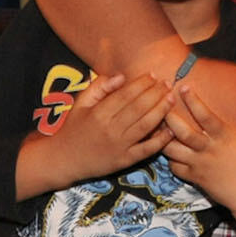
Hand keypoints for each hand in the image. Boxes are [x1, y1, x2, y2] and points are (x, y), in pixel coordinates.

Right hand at [49, 71, 171, 177]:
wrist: (64, 160)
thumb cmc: (73, 129)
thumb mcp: (80, 104)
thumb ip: (99, 88)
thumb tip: (121, 76)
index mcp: (99, 113)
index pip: (126, 95)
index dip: (142, 84)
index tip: (153, 75)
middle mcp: (110, 129)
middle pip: (138, 107)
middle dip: (156, 94)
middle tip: (168, 83)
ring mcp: (119, 146)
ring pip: (145, 125)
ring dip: (161, 111)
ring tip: (171, 99)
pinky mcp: (125, 161)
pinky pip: (146, 150)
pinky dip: (160, 140)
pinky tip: (171, 130)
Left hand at [160, 86, 235, 216]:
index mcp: (224, 137)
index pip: (205, 116)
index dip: (193, 101)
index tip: (183, 86)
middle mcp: (208, 149)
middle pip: (182, 132)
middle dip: (168, 117)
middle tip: (159, 103)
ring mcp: (199, 164)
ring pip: (173, 150)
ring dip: (162, 137)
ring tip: (153, 124)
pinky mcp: (195, 178)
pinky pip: (175, 167)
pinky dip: (168, 158)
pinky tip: (166, 148)